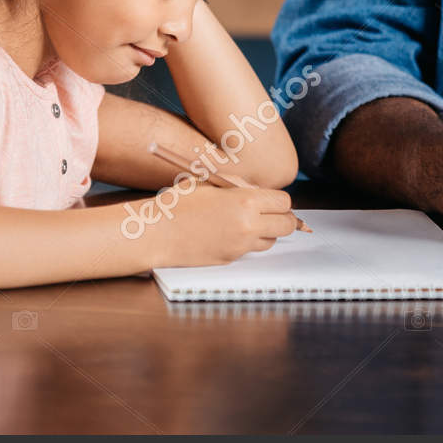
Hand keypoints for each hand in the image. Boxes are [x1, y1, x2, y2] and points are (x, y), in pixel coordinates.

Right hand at [146, 183, 300, 266]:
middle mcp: (248, 226)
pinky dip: (246, 242)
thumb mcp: (210, 183)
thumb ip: (239, 186)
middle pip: (287, 226)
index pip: (284, 203)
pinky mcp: (229, 259)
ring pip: (271, 241)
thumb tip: (258, 192)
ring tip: (245, 222)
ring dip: (266, 232)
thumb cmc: (178, 204)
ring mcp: (240, 246)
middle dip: (282, 218)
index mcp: (246, 202)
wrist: (156, 233)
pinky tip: (227, 232)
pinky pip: (249, 250)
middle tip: (269, 213)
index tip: (270, 199)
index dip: (278, 200)